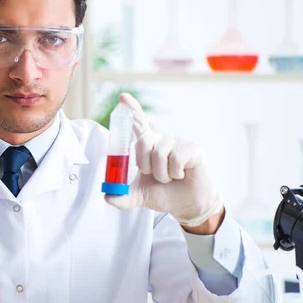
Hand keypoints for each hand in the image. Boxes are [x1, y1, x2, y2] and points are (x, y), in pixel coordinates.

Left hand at [105, 93, 222, 227]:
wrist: (186, 205)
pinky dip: (176, 173)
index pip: (138, 124)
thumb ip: (122, 197)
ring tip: (171, 177)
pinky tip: (183, 174)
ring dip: (162, 174)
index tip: (122, 97)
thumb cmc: (163, 194)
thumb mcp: (139, 196)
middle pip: (143, 142)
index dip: (131, 109)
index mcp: (147, 145)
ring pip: (160, 153)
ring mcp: (178, 142)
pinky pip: (177, 159)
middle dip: (146, 166)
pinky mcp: (194, 148)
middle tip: (156, 176)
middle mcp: (161, 139)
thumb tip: (107, 197)